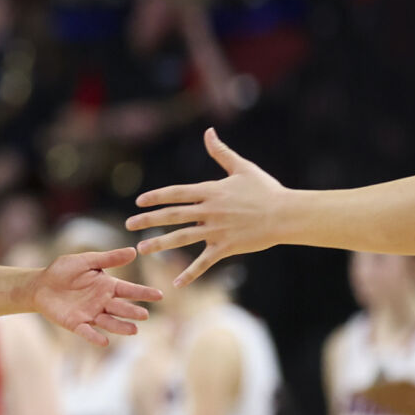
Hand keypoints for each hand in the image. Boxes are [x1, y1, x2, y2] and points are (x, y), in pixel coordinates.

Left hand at [28, 247, 160, 345]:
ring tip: (133, 330)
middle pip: (121, 308)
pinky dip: (95, 337)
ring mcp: (90, 314)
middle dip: (132, 312)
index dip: (143, 293)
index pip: (129, 290)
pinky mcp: (76, 324)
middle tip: (144, 315)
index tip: (159, 295)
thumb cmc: (64, 270)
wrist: (41, 284)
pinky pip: (87, 332)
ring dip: (120, 327)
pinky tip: (104, 342)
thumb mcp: (86, 260)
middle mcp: (102, 302)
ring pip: (109, 322)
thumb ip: (108, 258)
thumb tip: (134, 251)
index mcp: (107, 286)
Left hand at [126, 128, 285, 285]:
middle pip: (172, 215)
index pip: (176, 193)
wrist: (285, 214)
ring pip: (182, 238)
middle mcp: (209, 211)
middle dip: (148, 220)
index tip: (139, 201)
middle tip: (128, 225)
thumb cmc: (265, 189)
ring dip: (160, 244)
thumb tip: (208, 132)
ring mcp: (216, 230)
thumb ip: (221, 152)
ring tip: (142, 249)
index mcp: (211, 191)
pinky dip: (190, 273)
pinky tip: (176, 283)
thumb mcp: (242, 167)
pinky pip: (204, 262)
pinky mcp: (226, 247)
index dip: (156, 197)